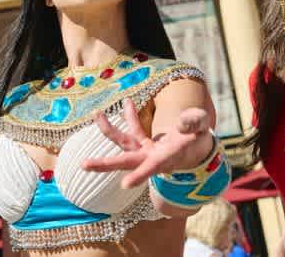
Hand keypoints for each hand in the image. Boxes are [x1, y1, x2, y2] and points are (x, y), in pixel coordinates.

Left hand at [81, 99, 214, 188]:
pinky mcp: (144, 144)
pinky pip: (133, 129)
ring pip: (123, 143)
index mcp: (165, 160)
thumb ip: (194, 124)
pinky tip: (126, 101)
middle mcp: (150, 159)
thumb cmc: (198, 141)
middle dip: (104, 164)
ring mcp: (145, 152)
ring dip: (108, 130)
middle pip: (125, 162)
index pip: (150, 168)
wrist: (197, 151)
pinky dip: (129, 115)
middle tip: (84, 165)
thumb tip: (181, 123)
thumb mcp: (200, 130)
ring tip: (97, 114)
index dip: (139, 175)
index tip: (125, 184)